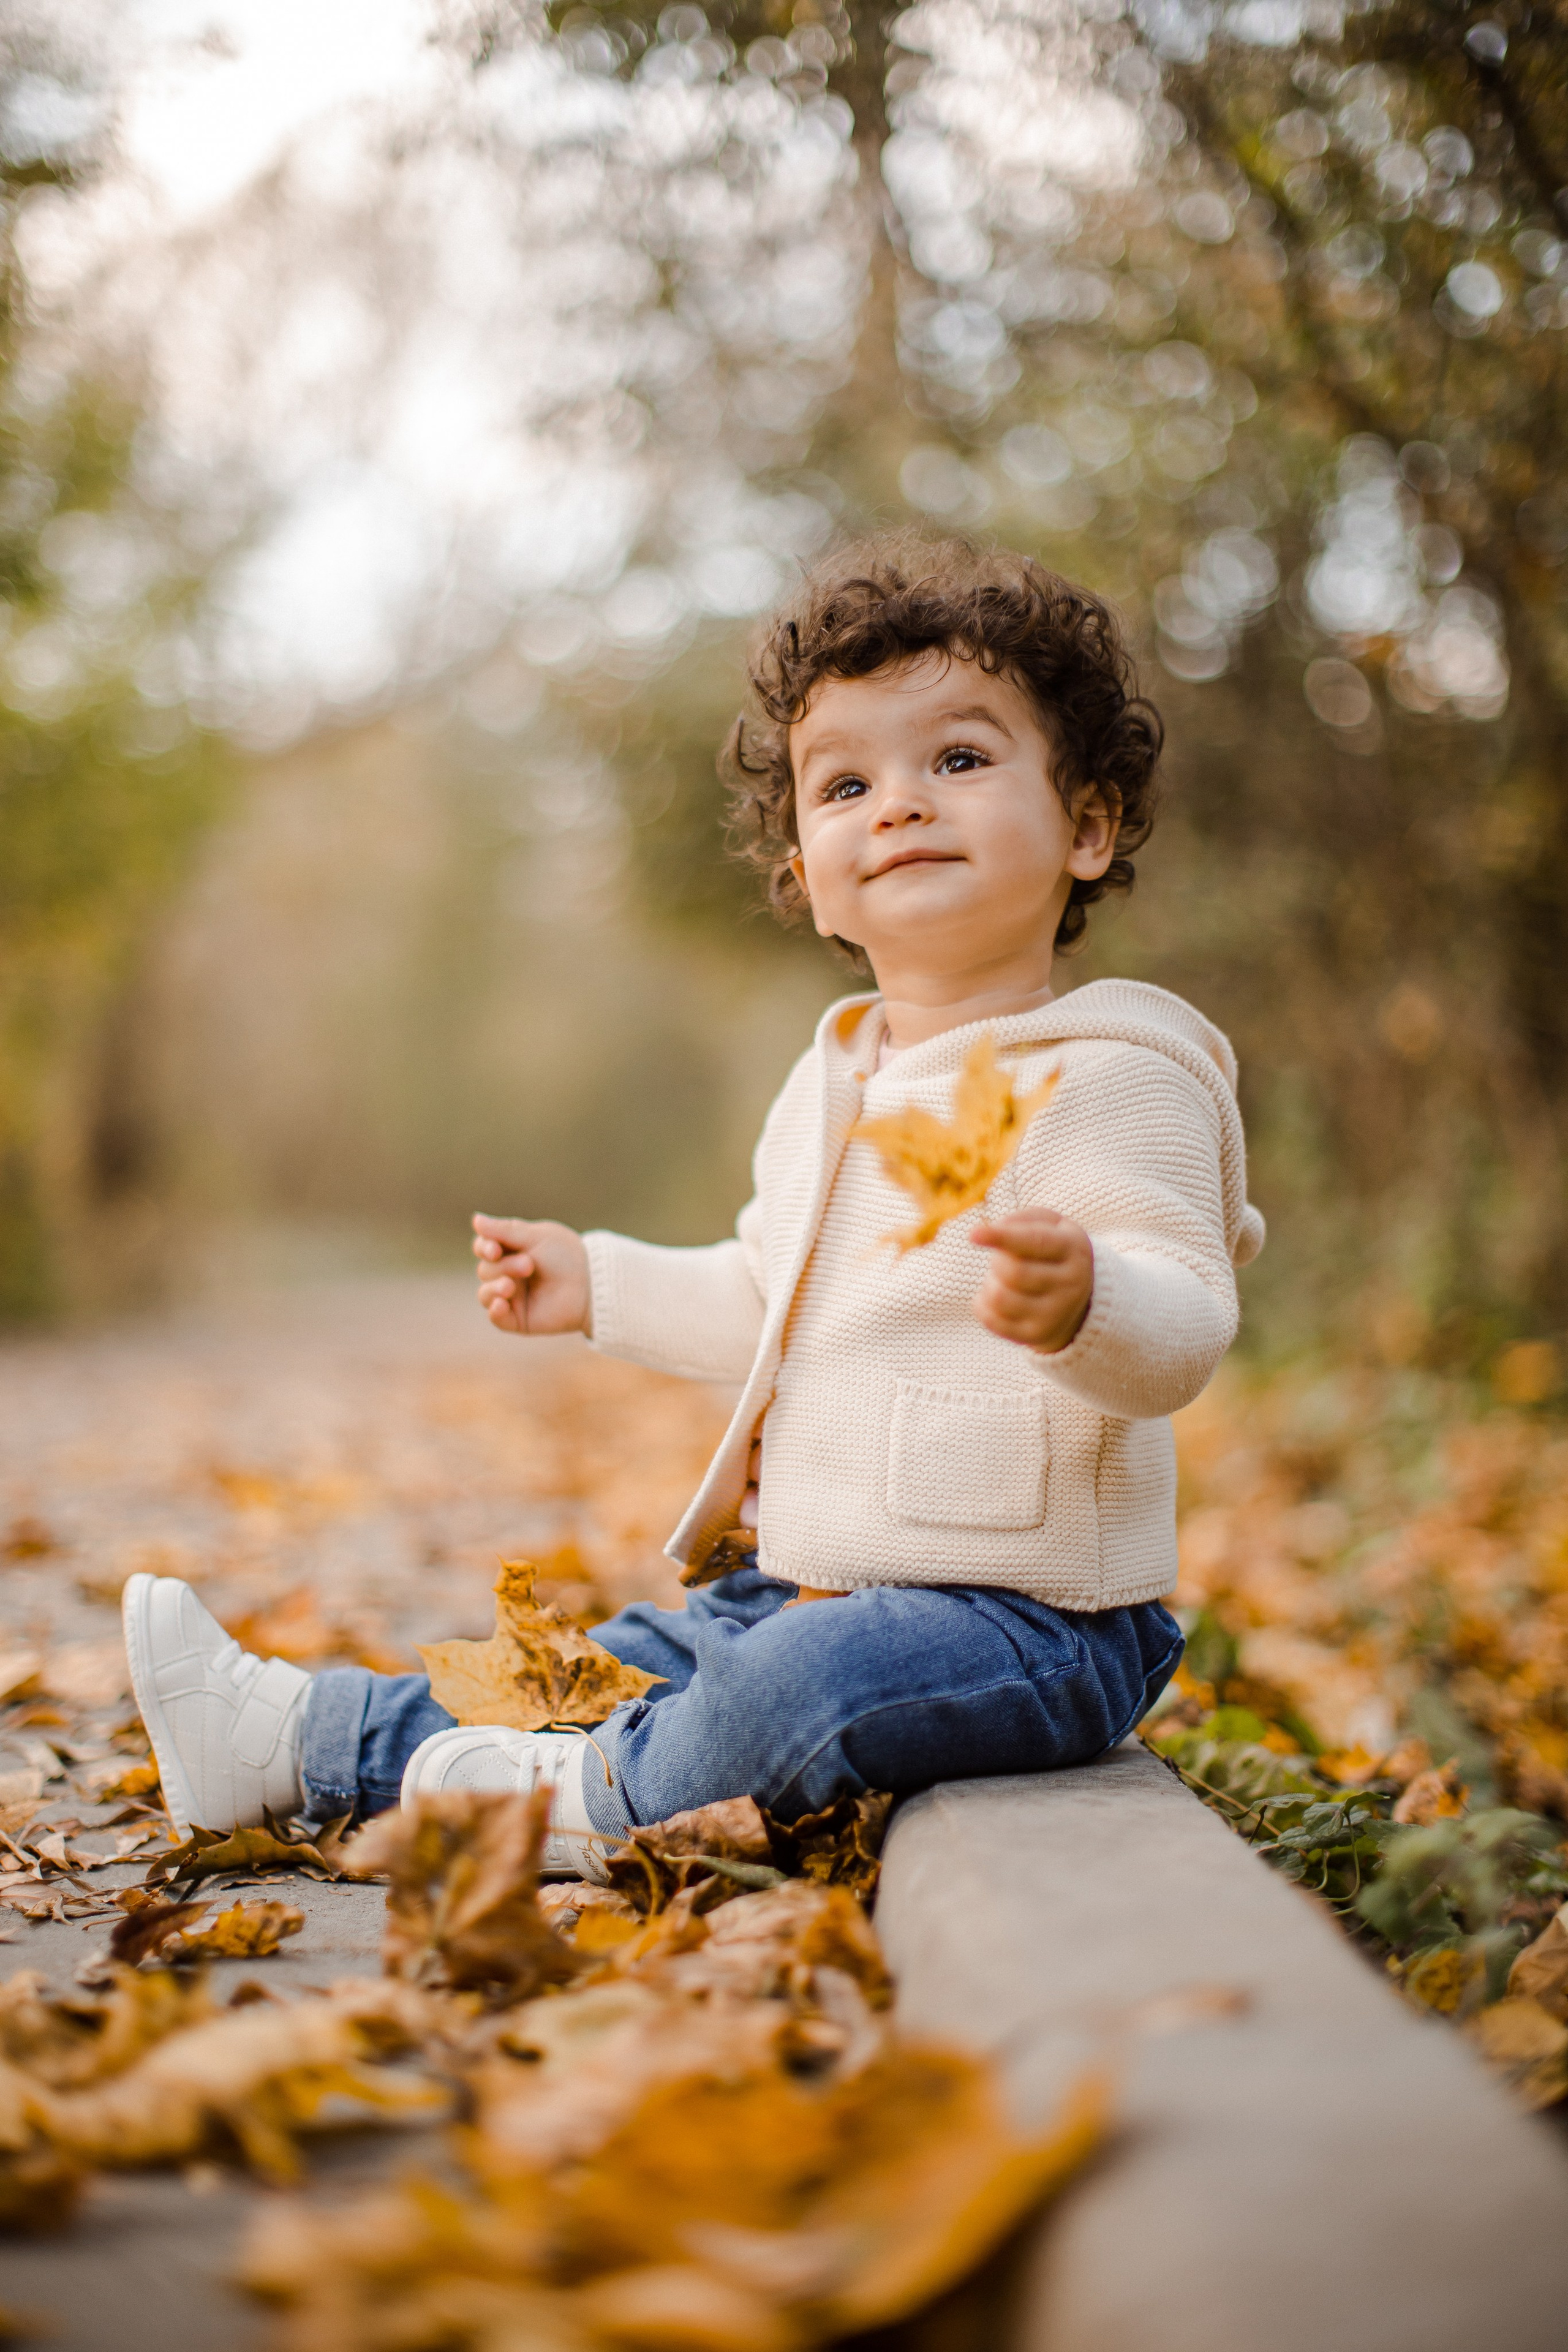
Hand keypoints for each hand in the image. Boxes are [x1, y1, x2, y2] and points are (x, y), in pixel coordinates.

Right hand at [472, 1214, 590, 1336]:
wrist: (591, 1284)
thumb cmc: (567, 1255)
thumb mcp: (537, 1237)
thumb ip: (504, 1230)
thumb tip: (475, 1219)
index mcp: (511, 1251)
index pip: (484, 1248)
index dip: (483, 1247)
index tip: (494, 1249)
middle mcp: (508, 1274)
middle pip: (485, 1269)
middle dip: (503, 1266)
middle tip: (529, 1265)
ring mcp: (512, 1297)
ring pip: (485, 1294)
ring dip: (494, 1288)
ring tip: (511, 1286)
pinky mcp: (519, 1319)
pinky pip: (496, 1318)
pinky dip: (495, 1311)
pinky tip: (501, 1304)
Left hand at [970, 1209, 1093, 1354]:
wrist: (1077, 1298)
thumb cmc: (1051, 1251)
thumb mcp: (1049, 1225)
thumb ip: (1023, 1220)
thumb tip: (996, 1231)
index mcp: (1074, 1250)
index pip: (1036, 1242)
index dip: (1003, 1237)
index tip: (973, 1233)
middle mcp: (1071, 1284)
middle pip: (1013, 1271)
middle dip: (997, 1260)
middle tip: (1002, 1257)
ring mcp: (1056, 1314)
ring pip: (1000, 1297)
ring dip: (989, 1282)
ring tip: (1001, 1278)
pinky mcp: (1036, 1335)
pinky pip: (991, 1320)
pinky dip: (982, 1303)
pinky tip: (996, 1295)